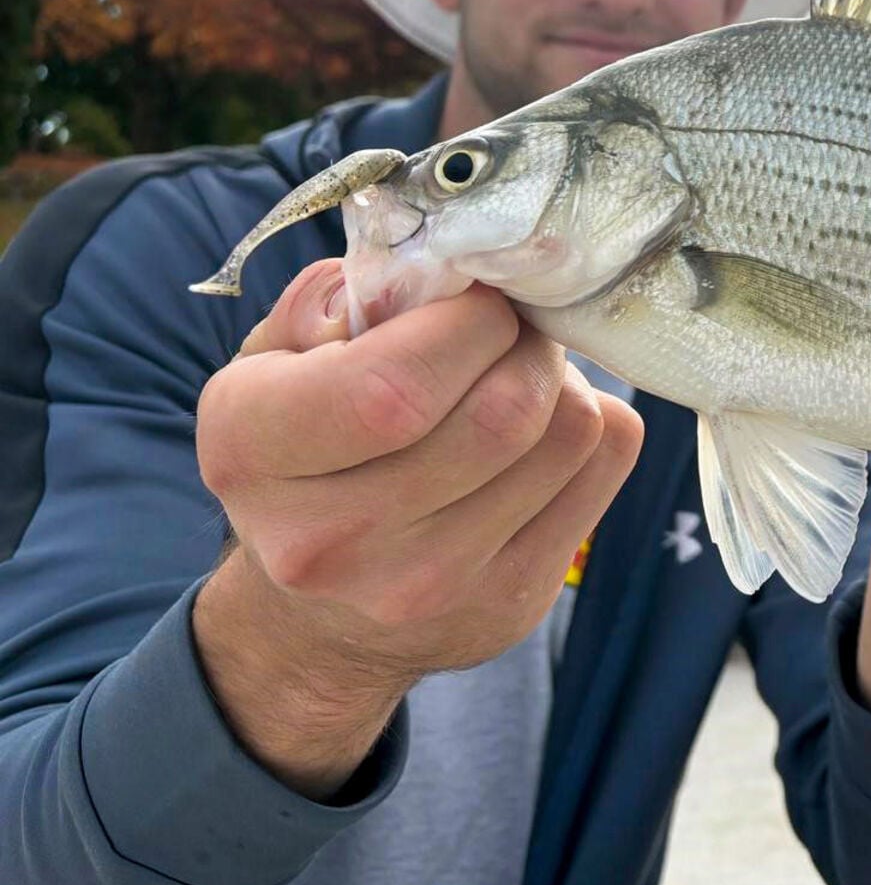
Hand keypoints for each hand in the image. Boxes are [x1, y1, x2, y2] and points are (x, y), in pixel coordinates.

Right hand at [191, 257, 643, 795]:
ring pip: (569, 436)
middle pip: (503, 413)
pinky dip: (593, 426)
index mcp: (252, 452)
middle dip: (527, 342)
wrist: (317, 615)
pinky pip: (604, 469)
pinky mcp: (506, 606)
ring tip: (519, 376)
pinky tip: (543, 430)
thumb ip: (333, 297)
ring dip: (563, 382)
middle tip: (510, 328)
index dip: (464, 324)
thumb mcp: (277, 359)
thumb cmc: (307, 445)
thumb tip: (434, 268)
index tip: (472, 302)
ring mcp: (424, 587)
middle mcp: (329, 540)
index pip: (393, 388)